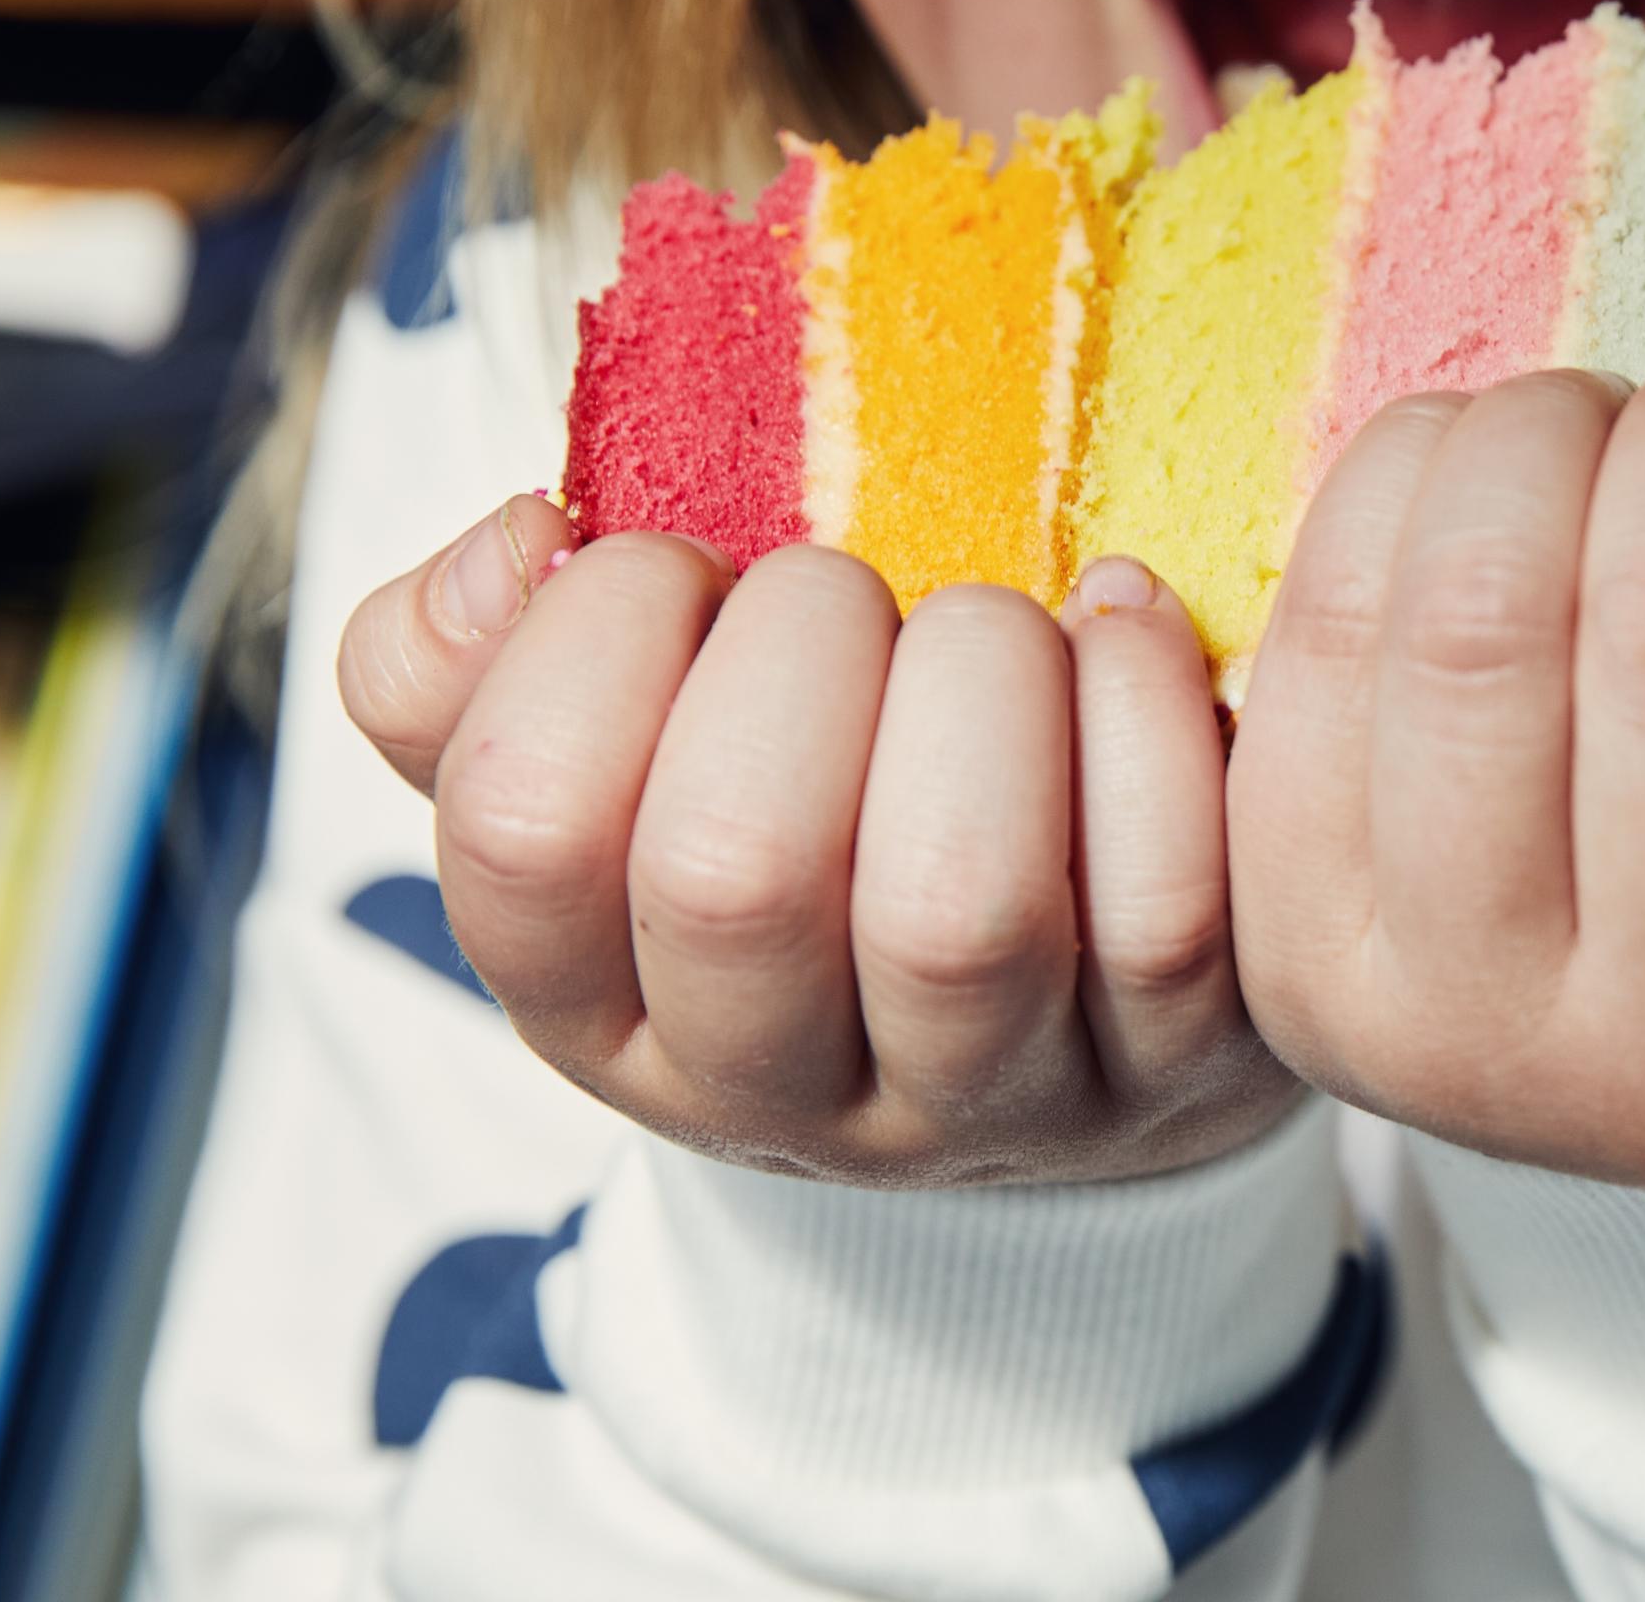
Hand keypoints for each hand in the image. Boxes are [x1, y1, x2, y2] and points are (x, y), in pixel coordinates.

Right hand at [338, 498, 1295, 1185]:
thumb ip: (467, 657)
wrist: (1061, 1006)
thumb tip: (516, 546)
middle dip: (802, 644)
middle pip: (738, 874)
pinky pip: (1167, 906)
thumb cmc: (802, 813)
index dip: (596, 638)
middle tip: (848, 595)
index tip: (680, 567)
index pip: (523, 831)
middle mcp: (775, 1088)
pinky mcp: (1177, 1069)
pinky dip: (1148, 714)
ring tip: (992, 627)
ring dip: (981, 680)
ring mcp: (986, 1098)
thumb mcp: (609, 755)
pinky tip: (1121, 633)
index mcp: (597, 1000)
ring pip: (956, 913)